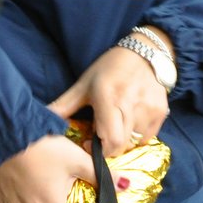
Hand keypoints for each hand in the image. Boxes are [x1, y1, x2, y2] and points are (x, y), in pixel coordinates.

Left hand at [49, 36, 171, 158]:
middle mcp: (131, 104)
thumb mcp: (84, 84)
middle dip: (108, 148)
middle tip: (101, 135)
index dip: (98, 151)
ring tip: (115, 124)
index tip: (89, 142)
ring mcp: (149, 109)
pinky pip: (147, 137)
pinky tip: (130, 120)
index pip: (109, 140)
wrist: (145, 52)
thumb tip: (41, 120)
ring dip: (123, 141)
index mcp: (109, 98)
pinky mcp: (161, 112)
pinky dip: (137, 136)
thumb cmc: (110, 68)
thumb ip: (63, 105)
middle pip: (122, 146)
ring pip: (135, 143)